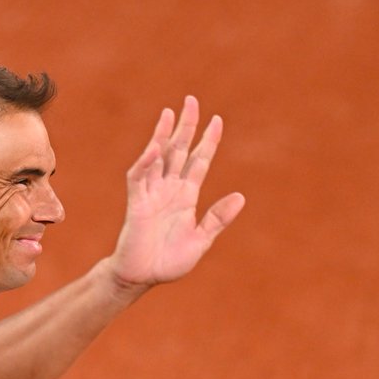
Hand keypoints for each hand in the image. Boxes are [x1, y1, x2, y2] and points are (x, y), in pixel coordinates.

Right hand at [110, 96, 244, 287]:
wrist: (142, 277)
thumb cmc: (169, 262)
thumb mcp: (201, 240)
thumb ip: (217, 219)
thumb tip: (241, 197)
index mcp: (186, 197)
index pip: (199, 161)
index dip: (208, 141)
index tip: (217, 121)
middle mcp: (169, 190)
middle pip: (179, 151)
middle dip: (186, 126)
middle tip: (191, 101)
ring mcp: (152, 194)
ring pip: (159, 157)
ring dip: (164, 135)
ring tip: (170, 112)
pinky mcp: (137, 203)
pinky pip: (140, 177)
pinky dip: (146, 162)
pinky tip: (155, 147)